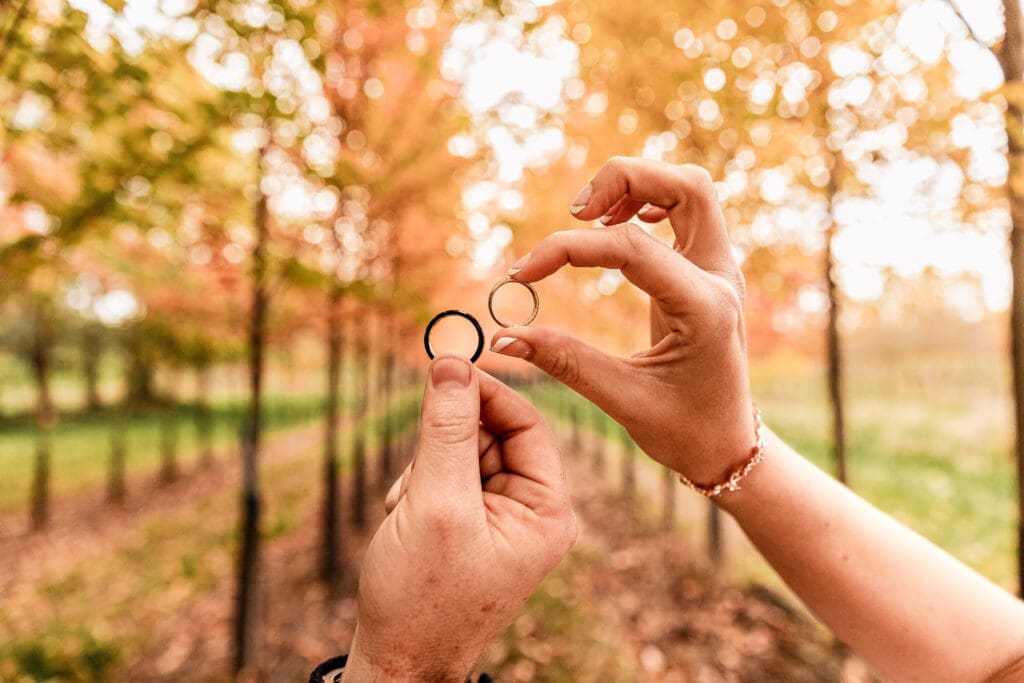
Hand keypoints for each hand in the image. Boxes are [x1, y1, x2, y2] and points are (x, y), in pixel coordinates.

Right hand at [345, 355, 576, 681]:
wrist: (397, 660)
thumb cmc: (422, 595)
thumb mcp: (436, 503)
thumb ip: (446, 430)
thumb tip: (451, 363)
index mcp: (547, 510)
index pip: (527, 423)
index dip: (487, 392)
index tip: (444, 370)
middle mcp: (531, 511)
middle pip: (491, 435)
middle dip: (445, 444)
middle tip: (416, 471)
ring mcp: (500, 519)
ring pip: (461, 453)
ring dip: (425, 468)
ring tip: (408, 510)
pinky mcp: (470, 525)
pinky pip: (445, 478)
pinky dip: (418, 488)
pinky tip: (405, 520)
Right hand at [490, 156, 752, 485]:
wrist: (728, 446)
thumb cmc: (683, 431)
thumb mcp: (621, 400)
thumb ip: (564, 362)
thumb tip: (504, 337)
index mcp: (703, 309)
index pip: (631, 247)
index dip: (567, 249)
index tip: (523, 273)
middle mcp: (720, 278)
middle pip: (687, 186)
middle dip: (625, 179)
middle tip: (575, 213)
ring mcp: (720, 270)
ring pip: (690, 189)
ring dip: (638, 186)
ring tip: (590, 218)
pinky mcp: (709, 271)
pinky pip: (686, 212)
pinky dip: (648, 204)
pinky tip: (615, 227)